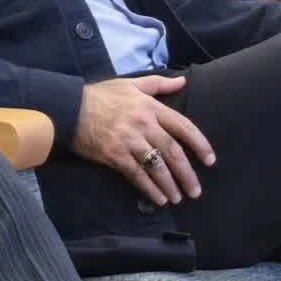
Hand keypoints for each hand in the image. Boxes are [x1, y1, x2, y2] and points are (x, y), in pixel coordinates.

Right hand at [71, 75, 215, 206]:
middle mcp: (144, 124)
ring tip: (178, 198)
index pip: (183, 127)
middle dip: (187, 173)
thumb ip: (159, 84)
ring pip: (157, 166)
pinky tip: (158, 199)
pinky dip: (150, 188)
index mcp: (151, 107)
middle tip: (196, 190)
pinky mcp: (115, 155)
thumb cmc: (101, 96)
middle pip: (173, 152)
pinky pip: (137, 175)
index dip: (200, 144)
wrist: (70, 109)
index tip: (210, 160)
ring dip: (170, 184)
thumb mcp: (131, 84)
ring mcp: (129, 141)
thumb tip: (183, 82)